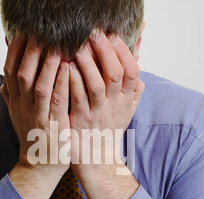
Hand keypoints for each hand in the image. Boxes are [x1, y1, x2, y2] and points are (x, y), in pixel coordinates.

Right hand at [0, 37, 70, 198]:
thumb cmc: (33, 134)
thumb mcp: (19, 111)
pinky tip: (67, 68)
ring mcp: (37, 117)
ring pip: (38, 85)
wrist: (39, 165)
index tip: (23, 32)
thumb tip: (6, 69)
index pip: (9, 69)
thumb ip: (13, 90)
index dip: (15, 49)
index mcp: (15, 100)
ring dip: (46, 64)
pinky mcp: (53, 126)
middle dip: (30, 51)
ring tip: (56, 44)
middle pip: (21, 73)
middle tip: (40, 32)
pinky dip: (60, 84)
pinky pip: (55, 102)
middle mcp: (22, 106)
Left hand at [67, 30, 144, 198]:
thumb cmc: (110, 127)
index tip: (113, 35)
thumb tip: (139, 45)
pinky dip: (71, 80)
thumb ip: (132, 77)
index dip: (124, 52)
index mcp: (127, 99)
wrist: (97, 160)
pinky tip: (64, 65)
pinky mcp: (79, 121)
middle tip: (93, 32)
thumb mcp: (127, 104)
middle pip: (116, 74)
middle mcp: (115, 106)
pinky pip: (76, 98)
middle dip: (106, 50)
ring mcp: (97, 114)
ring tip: (76, 44)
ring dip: (87, 62)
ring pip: (96, 85)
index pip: (133, 71)